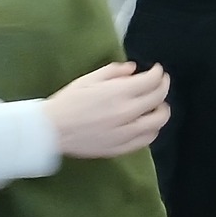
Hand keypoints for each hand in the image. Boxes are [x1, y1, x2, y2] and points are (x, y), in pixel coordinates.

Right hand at [45, 62, 169, 159]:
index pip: (151, 81)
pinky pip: (147, 139)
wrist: (51, 130)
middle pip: (159, 98)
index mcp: (118, 93)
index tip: (157, 70)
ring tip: (157, 104)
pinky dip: (153, 129)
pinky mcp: (122, 147)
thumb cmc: (67, 102)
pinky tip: (148, 124)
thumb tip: (133, 69)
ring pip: (158, 121)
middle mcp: (127, 112)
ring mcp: (126, 132)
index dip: (158, 73)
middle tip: (161, 82)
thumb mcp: (87, 79)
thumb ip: (113, 72)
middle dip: (163, 86)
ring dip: (162, 109)